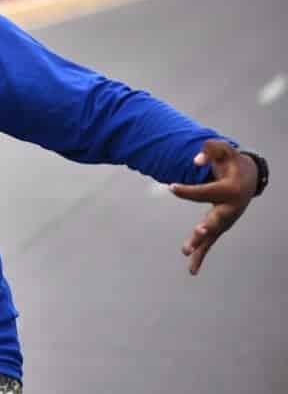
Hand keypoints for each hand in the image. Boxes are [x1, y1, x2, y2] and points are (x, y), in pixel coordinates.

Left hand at [170, 140, 258, 274]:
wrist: (249, 177)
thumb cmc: (231, 161)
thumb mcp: (223, 149)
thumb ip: (210, 150)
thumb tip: (195, 160)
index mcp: (230, 190)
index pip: (206, 191)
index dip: (188, 190)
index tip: (171, 186)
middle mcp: (230, 208)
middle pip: (216, 218)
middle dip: (208, 225)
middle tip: (199, 230)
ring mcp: (226, 220)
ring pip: (212, 235)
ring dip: (200, 244)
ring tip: (186, 252)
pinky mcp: (220, 227)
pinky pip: (210, 244)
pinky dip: (201, 257)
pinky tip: (192, 271)